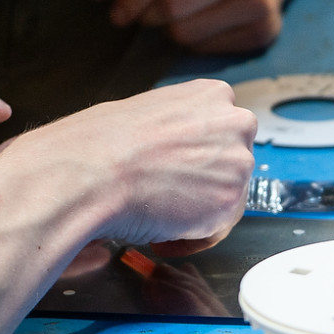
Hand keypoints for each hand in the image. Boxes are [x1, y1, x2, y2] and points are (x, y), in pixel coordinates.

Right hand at [4, 79, 255, 252]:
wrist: (95, 171)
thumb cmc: (105, 142)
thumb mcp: (147, 113)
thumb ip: (176, 130)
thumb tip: (171, 151)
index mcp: (213, 94)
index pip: (220, 132)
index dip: (196, 158)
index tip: (177, 173)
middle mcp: (235, 123)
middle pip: (229, 164)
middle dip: (200, 185)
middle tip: (167, 200)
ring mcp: (238, 162)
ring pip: (226, 197)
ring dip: (195, 214)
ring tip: (158, 220)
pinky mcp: (229, 202)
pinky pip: (216, 229)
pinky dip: (190, 238)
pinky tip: (162, 236)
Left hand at [88, 0, 333, 53]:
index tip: (116, 10)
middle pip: (173, 6)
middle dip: (148, 14)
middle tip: (142, 14)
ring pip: (187, 33)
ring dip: (169, 30)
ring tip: (174, 14)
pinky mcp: (266, 30)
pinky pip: (206, 49)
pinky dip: (193, 41)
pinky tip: (199, 22)